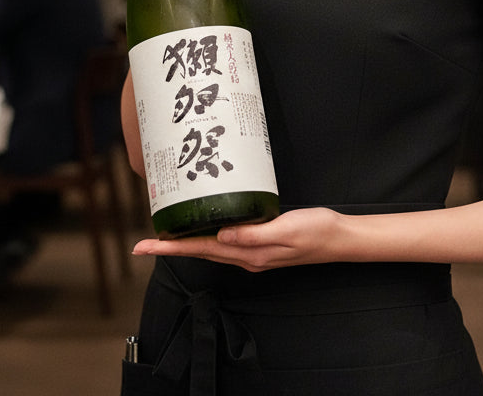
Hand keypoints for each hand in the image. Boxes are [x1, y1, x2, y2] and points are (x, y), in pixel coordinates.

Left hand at [131, 207, 342, 272]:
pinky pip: (227, 241)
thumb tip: (221, 237)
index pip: (203, 249)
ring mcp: (254, 252)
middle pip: (201, 251)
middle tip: (142, 244)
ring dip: (187, 242)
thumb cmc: (316, 231)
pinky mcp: (261, 242)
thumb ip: (254, 235)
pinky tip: (204, 226)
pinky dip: (208, 235)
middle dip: (171, 247)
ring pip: (212, 247)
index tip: (146, 246)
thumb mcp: (286, 230)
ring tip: (165, 235)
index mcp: (250, 254)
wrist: (339, 238)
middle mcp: (247, 256)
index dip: (173, 247)